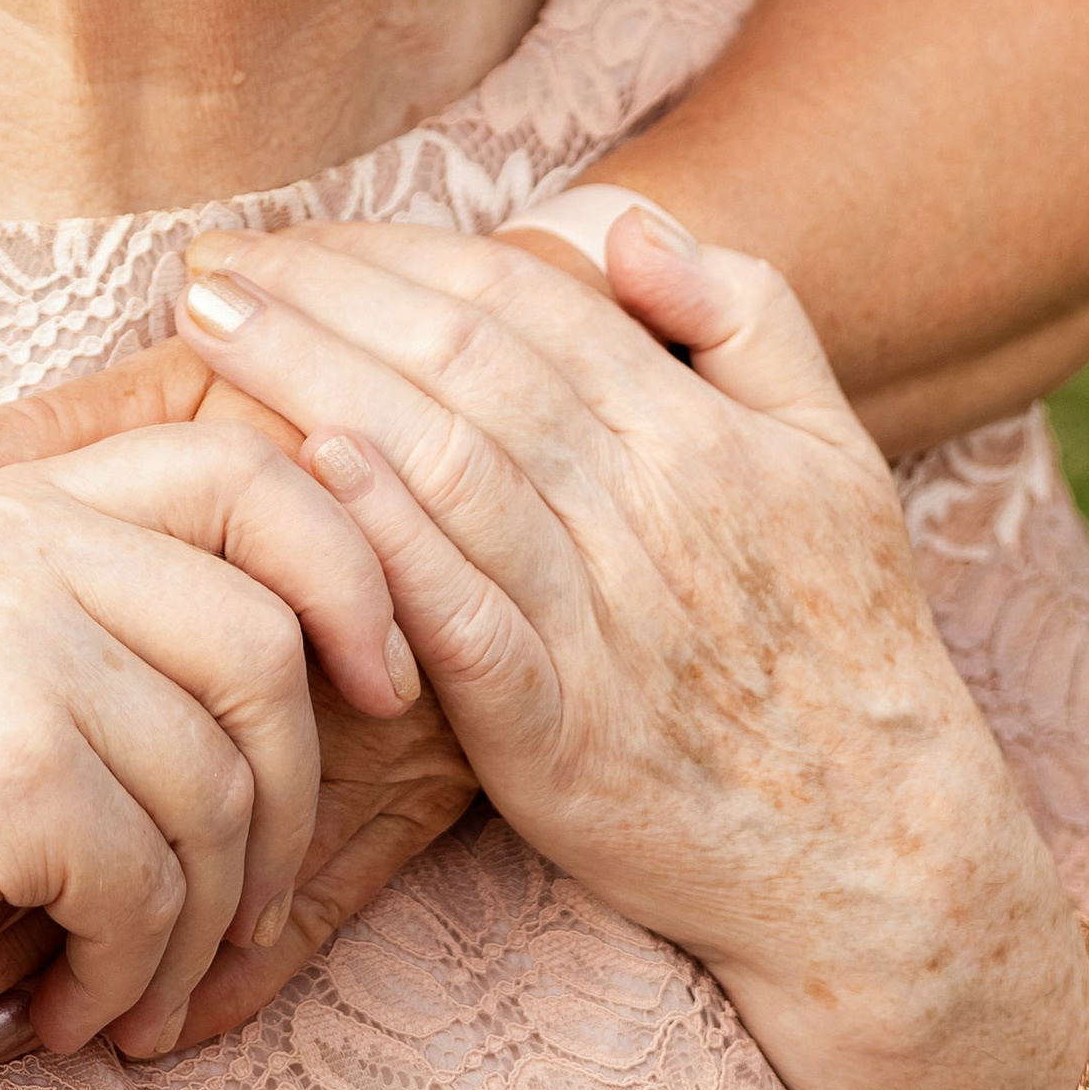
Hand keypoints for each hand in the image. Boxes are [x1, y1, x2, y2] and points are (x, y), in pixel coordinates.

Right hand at [0, 319, 479, 1056]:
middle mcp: (16, 534)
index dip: (345, 569)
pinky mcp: (9, 760)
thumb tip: (336, 635)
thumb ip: (125, 615)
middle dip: (289, 805)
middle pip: (264, 643)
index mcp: (23, 495)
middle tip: (245, 913)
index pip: (243, 471)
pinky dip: (129, 975)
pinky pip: (152, 885)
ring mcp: (10, 636)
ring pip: (221, 786)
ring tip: (134, 988)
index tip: (382, 683)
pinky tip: (67, 1011)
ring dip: (200, 926)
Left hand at [170, 215, 1088, 1089]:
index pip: (519, 301)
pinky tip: (306, 473)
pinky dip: (387, 540)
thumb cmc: (847, 645)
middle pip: (461, 364)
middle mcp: (646, 511)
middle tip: (207, 260)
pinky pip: (461, 619)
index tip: (290, 235)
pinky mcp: (559, 735)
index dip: (393, 254)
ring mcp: (601, 625)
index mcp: (696, 433)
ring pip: (444, 466)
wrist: (882, 863)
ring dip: (316, 383)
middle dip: (322, 296)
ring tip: (209, 333)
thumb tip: (623, 226)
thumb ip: (747, 314)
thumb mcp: (836, 453)